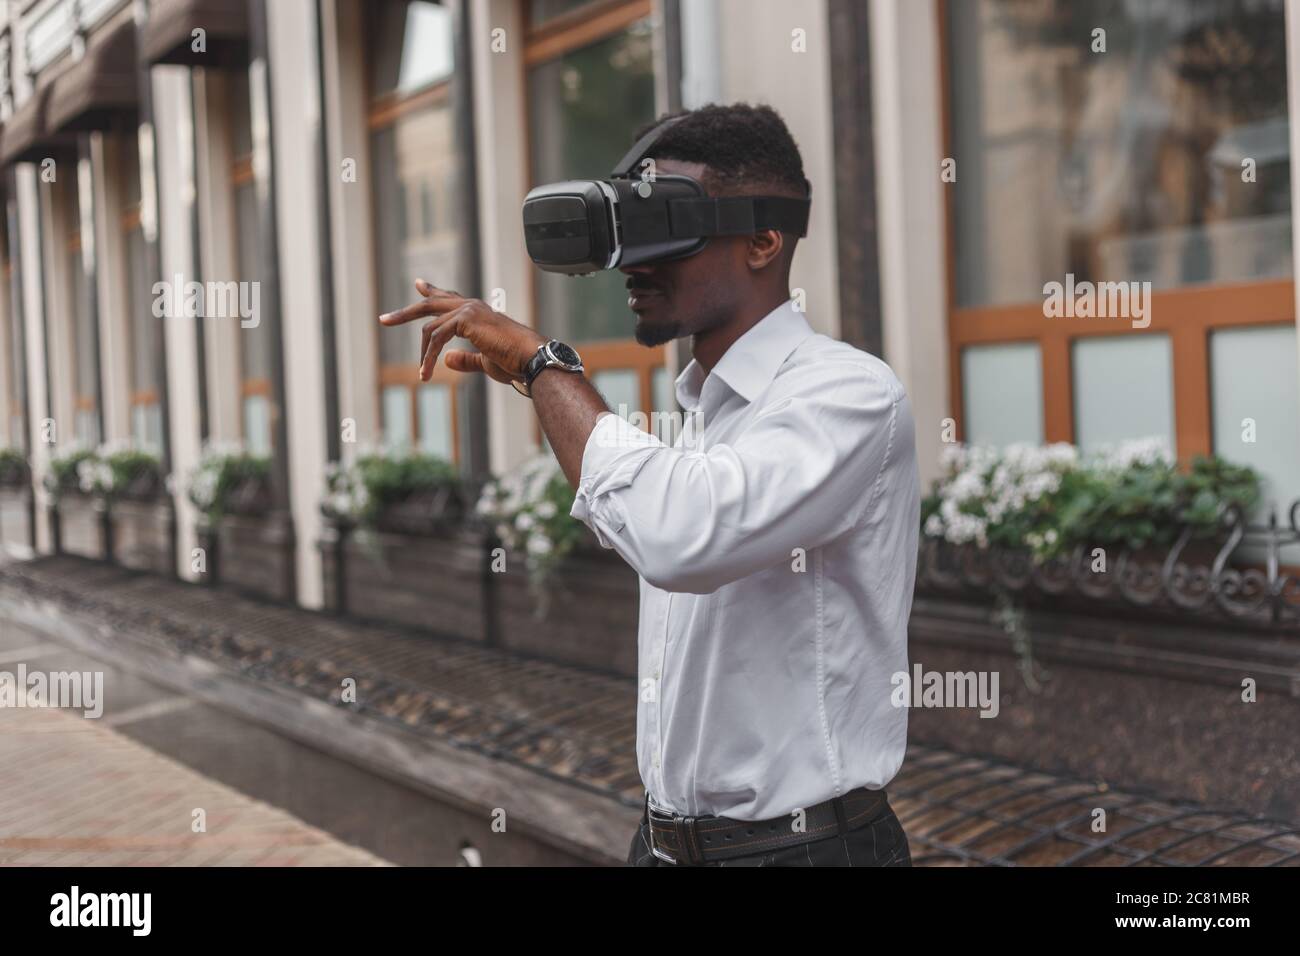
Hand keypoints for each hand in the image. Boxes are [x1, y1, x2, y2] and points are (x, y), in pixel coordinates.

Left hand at [378, 280, 545, 384]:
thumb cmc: (514, 361)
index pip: (449, 298)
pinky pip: (437, 338)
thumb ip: (465, 359)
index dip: (432, 292)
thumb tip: (446, 359)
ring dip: (423, 354)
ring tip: (422, 375)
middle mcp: (471, 305)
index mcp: (476, 311)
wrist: (530, 358)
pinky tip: (427, 374)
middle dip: (405, 313)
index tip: (419, 285)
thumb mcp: (484, 361)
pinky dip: (429, 357)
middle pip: (430, 305)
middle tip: (384, 319)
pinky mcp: (466, 319)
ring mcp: (468, 310)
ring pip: (430, 327)